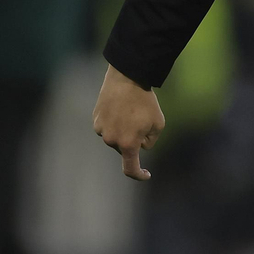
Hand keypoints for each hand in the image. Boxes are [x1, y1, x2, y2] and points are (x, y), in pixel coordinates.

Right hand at [92, 64, 164, 180]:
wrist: (127, 79)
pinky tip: (121, 107)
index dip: (138, 174)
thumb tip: (139, 145)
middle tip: (142, 119)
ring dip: (125, 129)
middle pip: (126, 147)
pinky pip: (109, 126)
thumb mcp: (158, 124)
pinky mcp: (96, 119)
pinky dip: (116, 121)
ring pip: (117, 136)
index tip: (146, 175)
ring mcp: (101, 130)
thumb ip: (150, 141)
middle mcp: (111, 140)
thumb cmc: (145, 102)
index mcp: (127, 144)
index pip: (130, 168)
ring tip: (131, 110)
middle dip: (135, 139)